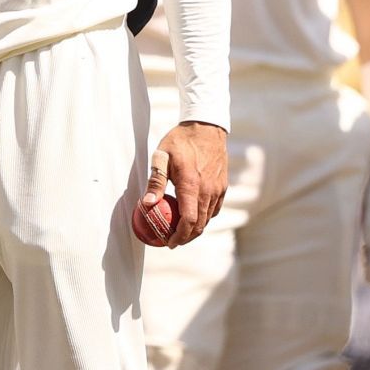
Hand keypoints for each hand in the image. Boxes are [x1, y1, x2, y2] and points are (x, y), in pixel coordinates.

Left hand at [155, 121, 226, 246]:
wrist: (206, 127)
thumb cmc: (181, 141)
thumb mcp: (162, 157)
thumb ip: (155, 181)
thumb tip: (146, 204)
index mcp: (191, 185)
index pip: (189, 220)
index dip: (179, 235)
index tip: (169, 242)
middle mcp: (208, 190)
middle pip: (200, 224)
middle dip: (187, 237)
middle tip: (173, 241)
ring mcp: (218, 189)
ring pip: (208, 218)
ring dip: (196, 229)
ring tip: (182, 231)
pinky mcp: (223, 186)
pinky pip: (215, 208)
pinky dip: (205, 217)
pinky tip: (194, 216)